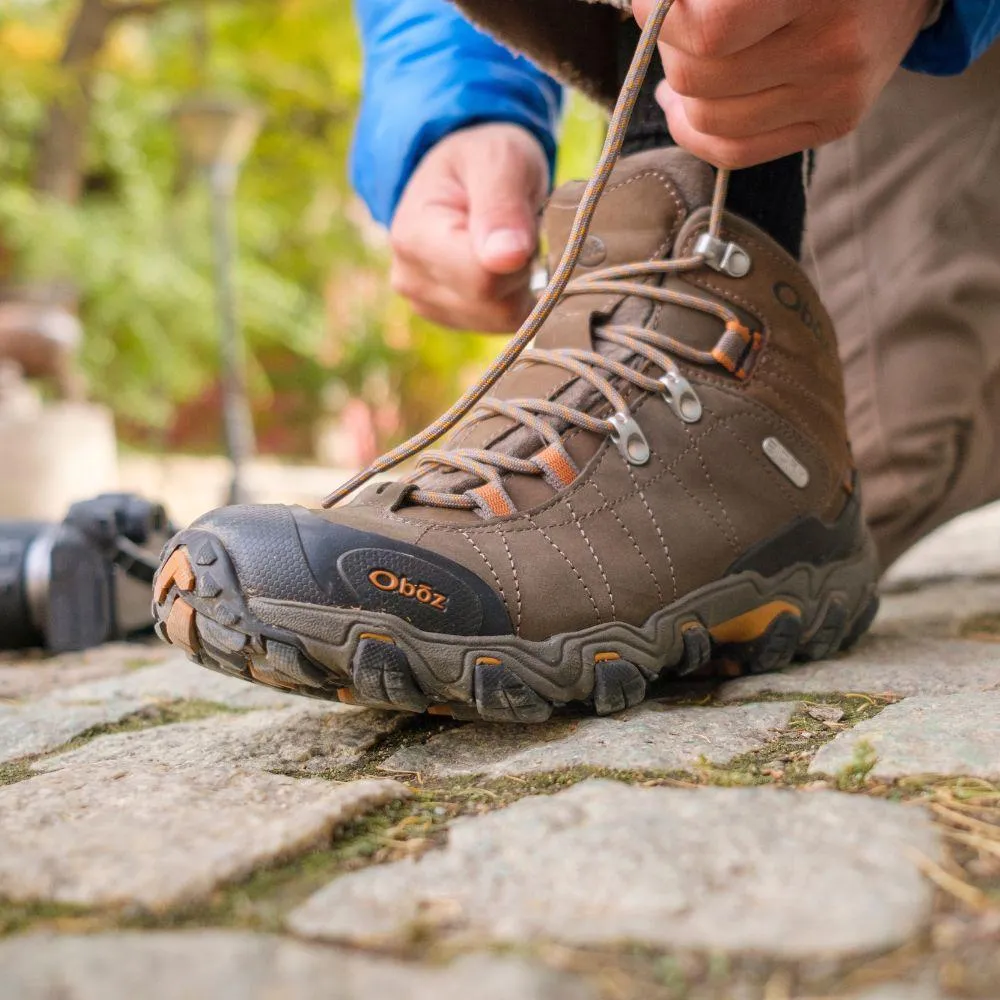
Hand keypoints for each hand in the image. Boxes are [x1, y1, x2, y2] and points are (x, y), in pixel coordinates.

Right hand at [389, 123, 547, 332]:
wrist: (461, 173)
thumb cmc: (482, 157)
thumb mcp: (499, 159)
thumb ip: (502, 205)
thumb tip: (506, 258)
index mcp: (415, 238)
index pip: (484, 279)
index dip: (519, 253)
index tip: (522, 217)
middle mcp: (412, 281)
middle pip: (496, 303)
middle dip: (522, 266)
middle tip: (517, 226)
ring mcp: (428, 305)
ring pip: (503, 317)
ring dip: (522, 282)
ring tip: (507, 242)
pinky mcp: (450, 319)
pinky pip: (502, 322)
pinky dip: (516, 295)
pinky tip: (505, 266)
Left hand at [632, 0, 933, 167]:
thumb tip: (650, 6)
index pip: (709, 31)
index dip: (660, 17)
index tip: (647, 0)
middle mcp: (833, 46)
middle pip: (699, 78)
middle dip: (667, 48)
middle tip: (673, 20)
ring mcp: (836, 93)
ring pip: (708, 120)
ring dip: (680, 88)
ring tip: (685, 54)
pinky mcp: (835, 123)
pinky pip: (735, 152)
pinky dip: (694, 130)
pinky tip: (685, 102)